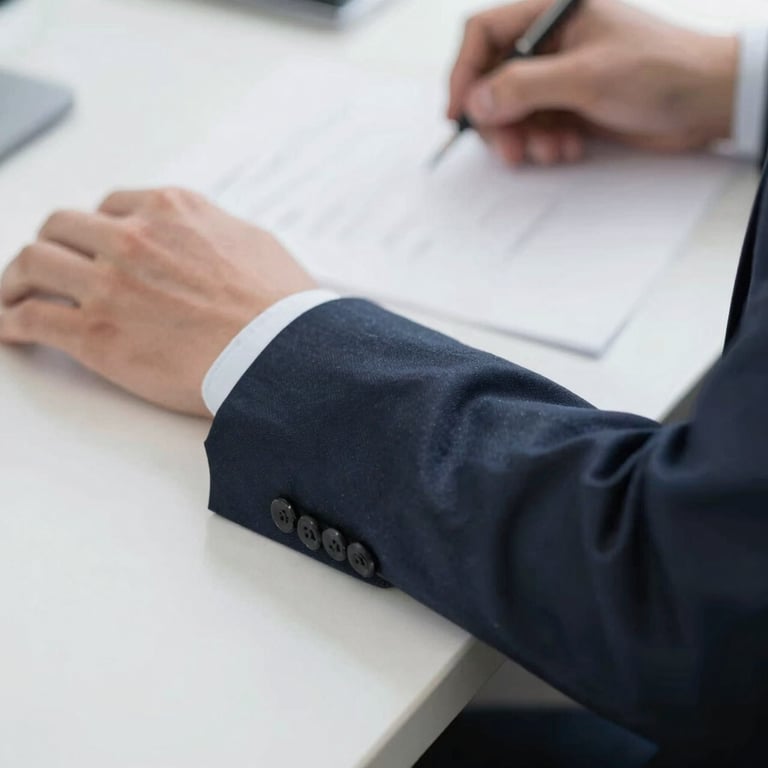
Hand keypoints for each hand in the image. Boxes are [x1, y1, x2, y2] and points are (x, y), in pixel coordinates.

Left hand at [0, 188, 315, 415]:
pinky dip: (9, 321)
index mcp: (172, 211)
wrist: (279, 353)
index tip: (93, 246)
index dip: (97, 228)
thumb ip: (215, 231)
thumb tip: (204, 239)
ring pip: (31, 263)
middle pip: (60, 226)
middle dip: (51, 246)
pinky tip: (8, 328)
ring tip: (11, 295)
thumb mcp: (254, 243)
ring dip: (15, 279)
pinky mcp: (96, 333)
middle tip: (47, 267)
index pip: (110, 205)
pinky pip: (30, 318)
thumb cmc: (280, 308)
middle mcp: (133, 238)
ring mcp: (110, 284)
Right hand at [448, 0, 737, 164]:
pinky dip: (545, 143)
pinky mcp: (570, 105)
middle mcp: (551, 43)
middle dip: (499, 119)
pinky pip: (537, 127)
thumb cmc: (662, 69)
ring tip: (551, 149)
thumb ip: (526, 85)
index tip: (459, 111)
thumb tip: (478, 99)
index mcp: (552, 14)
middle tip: (509, 148)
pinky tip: (569, 147)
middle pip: (494, 80)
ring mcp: (560, 76)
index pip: (485, 34)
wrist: (706, 101)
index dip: (464, 72)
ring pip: (513, 110)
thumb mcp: (588, 75)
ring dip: (526, 137)